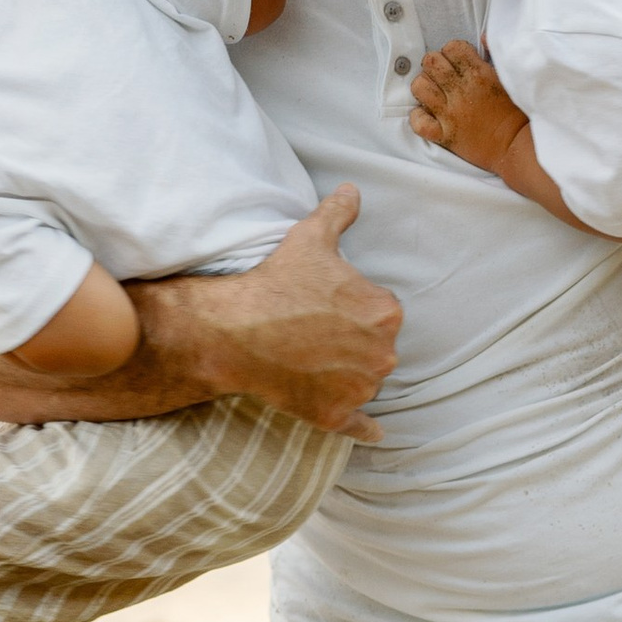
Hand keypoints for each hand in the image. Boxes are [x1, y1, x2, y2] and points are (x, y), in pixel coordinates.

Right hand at [167, 184, 401, 434]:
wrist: (235, 331)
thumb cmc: (275, 283)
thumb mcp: (310, 240)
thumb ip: (338, 213)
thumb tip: (352, 190)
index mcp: (386, 312)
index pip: (380, 313)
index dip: (353, 310)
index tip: (325, 308)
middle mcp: (383, 354)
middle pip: (376, 349)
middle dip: (353, 343)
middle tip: (314, 333)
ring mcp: (360, 389)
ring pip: (364, 381)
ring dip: (347, 374)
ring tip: (309, 359)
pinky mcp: (336, 415)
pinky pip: (361, 426)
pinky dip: (366, 428)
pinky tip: (374, 431)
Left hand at [409, 41, 526, 176]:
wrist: (517, 146)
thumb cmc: (517, 114)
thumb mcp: (511, 79)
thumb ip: (495, 56)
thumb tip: (483, 38)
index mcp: (479, 75)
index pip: (452, 48)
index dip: (453, 50)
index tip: (459, 60)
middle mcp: (461, 91)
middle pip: (430, 62)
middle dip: (435, 64)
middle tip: (444, 74)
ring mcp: (450, 114)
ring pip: (419, 87)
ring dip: (424, 86)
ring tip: (435, 92)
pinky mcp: (445, 135)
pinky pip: (419, 123)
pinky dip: (419, 117)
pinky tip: (428, 114)